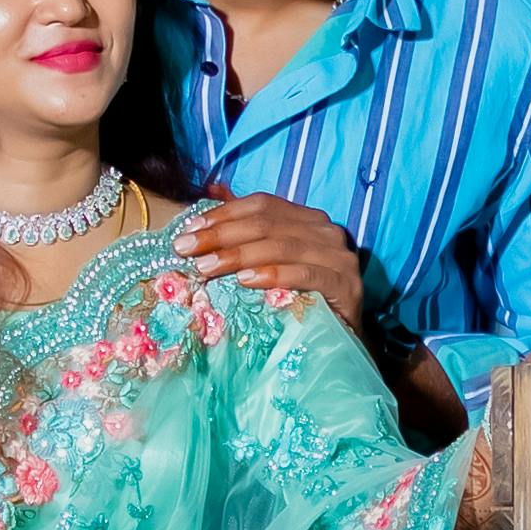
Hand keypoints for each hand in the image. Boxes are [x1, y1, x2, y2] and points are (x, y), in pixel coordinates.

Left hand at [176, 197, 373, 327]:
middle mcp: (326, 230)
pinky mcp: (345, 285)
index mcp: (308, 218)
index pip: (262, 205)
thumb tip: (210, 191)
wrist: (341, 339)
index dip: (223, 214)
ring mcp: (339, 257)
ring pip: (281, 246)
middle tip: (185, 249)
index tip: (188, 230)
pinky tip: (245, 281)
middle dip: (220, 236)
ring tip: (206, 267)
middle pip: (267, 224)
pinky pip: (304, 274)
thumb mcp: (273, 261)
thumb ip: (248, 230)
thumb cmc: (302, 298)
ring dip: (238, 255)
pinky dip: (273, 274)